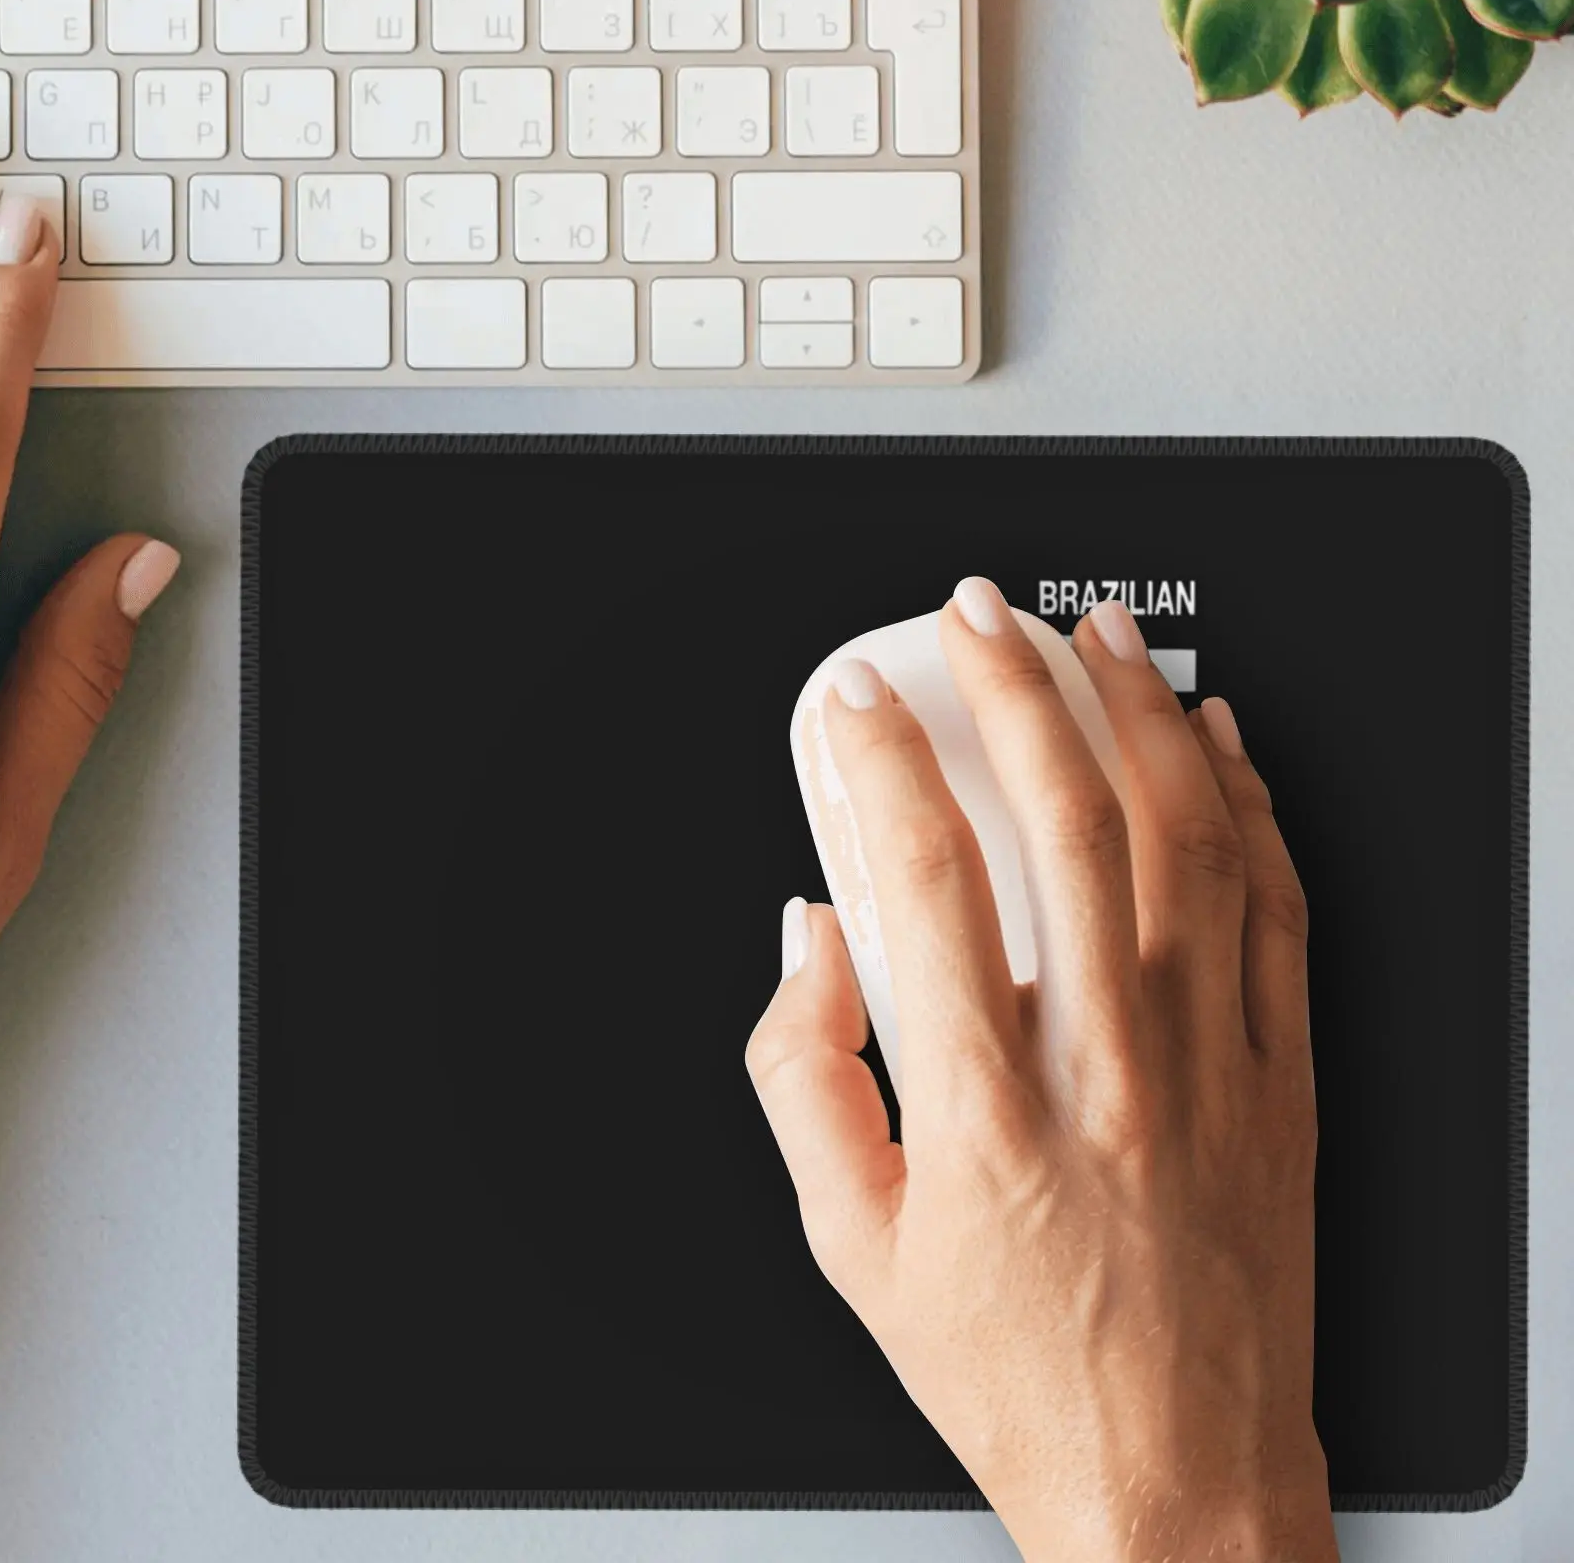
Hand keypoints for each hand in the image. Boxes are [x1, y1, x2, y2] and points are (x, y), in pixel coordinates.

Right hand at [749, 578, 1333, 1562]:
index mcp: (987, 1113)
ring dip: (1136, 714)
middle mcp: (1109, 1072)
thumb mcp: (854, 1248)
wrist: (1183, 1487)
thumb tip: (810, 941)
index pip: (924, 882)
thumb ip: (804, 1079)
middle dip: (1011, 688)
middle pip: (1066, 826)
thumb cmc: (1017, 1374)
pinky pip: (1280, 909)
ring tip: (1093, 634)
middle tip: (973, 615)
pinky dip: (1251, 804)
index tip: (855, 699)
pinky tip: (1217, 739)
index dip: (880, 762)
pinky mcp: (1286, 1081)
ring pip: (1188, 843)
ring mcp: (1213, 1069)